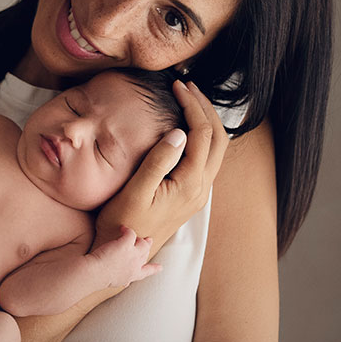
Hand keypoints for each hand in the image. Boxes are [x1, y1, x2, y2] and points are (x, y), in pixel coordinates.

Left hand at [89, 226, 158, 288]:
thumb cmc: (100, 278)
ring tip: (133, 233)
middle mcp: (135, 265)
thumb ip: (122, 281)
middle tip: (149, 240)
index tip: (160, 267)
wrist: (96, 274)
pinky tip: (122, 228)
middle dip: (147, 246)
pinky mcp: (126, 244)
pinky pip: (131, 233)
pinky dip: (127, 229)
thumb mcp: (116, 283)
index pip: (146, 272)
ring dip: (139, 238)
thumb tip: (125, 283)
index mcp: (133, 275)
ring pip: (142, 243)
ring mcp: (132, 253)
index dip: (154, 269)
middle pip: (146, 253)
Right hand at [96, 81, 229, 253]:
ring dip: (207, 122)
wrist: (122, 255)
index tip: (178, 86)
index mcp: (189, 184)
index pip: (201, 134)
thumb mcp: (134, 192)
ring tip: (188, 100)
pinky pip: (207, 159)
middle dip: (206, 108)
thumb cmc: (122, 224)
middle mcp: (201, 189)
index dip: (192, 105)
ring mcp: (198, 194)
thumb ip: (158, 161)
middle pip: (218, 139)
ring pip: (216, 149)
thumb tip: (179, 132)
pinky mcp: (191, 196)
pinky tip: (184, 127)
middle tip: (188, 86)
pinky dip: (202, 136)